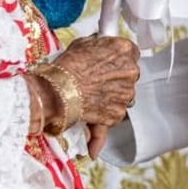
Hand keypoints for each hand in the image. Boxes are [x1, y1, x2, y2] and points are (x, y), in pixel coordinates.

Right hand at [47, 35, 138, 158]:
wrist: (57, 90)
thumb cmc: (66, 67)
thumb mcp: (83, 44)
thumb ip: (99, 45)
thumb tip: (100, 45)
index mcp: (124, 50)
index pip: (130, 52)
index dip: (118, 58)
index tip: (111, 62)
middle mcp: (129, 72)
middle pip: (129, 76)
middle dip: (116, 78)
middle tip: (97, 79)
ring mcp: (125, 95)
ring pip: (123, 97)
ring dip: (111, 98)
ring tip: (90, 97)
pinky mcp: (117, 114)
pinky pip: (112, 118)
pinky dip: (102, 127)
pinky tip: (93, 144)